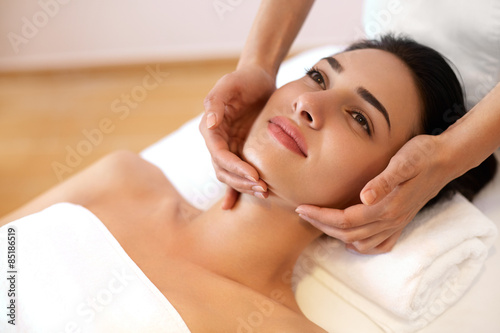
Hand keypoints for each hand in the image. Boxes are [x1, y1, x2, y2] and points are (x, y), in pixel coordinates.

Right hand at [200, 64, 275, 208]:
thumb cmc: (244, 79)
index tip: (254, 176)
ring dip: (245, 187)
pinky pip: (238, 173)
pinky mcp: (241, 151)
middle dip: (242, 183)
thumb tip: (210, 124)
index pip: (220, 155)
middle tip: (263, 189)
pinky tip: (236, 206)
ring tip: (265, 193)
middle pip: (224, 171)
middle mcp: (217, 141)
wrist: (259, 78)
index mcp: (211, 129)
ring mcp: (230, 148)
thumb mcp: (230, 84)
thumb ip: (216, 102)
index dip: (235, 168)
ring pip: (231, 176)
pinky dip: (238, 189)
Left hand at [296, 135, 452, 253]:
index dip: (320, 216)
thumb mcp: (403, 162)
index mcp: (386, 207)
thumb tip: (364, 197)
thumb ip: (383, 181)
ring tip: (319, 222)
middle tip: (302, 213)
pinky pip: (379, 245)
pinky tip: (351, 238)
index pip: (344, 219)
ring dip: (337, 236)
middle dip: (321, 225)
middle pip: (347, 233)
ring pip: (360, 242)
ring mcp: (396, 224)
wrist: (445, 160)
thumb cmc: (422, 156)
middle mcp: (390, 220)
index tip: (301, 208)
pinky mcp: (401, 222)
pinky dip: (361, 246)